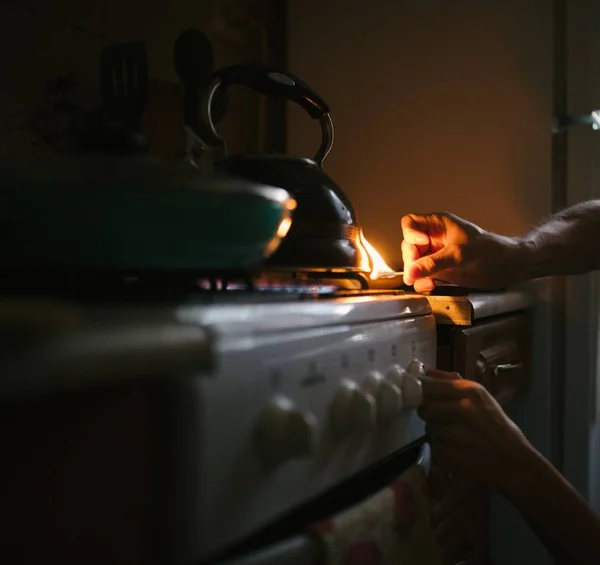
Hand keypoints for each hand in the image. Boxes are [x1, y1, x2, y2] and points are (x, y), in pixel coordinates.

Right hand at [401, 212, 524, 292]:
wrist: (509, 267)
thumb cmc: (490, 251)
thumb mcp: (460, 254)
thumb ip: (434, 263)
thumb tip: (411, 273)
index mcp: (438, 224)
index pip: (410, 223)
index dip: (411, 234)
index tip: (422, 245)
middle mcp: (434, 239)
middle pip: (408, 246)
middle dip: (411, 259)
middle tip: (419, 271)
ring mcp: (436, 256)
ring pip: (412, 263)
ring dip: (415, 274)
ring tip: (428, 283)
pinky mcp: (440, 271)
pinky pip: (421, 276)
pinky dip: (422, 283)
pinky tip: (430, 286)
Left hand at [418, 370, 534, 489]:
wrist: (515, 462)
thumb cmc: (497, 427)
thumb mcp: (480, 398)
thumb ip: (452, 382)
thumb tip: (425, 371)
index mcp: (470, 391)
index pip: (429, 386)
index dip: (422, 392)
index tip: (423, 397)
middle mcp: (462, 408)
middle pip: (424, 407)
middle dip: (429, 414)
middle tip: (442, 419)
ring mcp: (455, 432)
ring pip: (428, 427)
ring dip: (436, 431)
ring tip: (454, 435)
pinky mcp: (449, 452)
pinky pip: (434, 444)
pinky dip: (441, 447)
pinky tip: (456, 449)